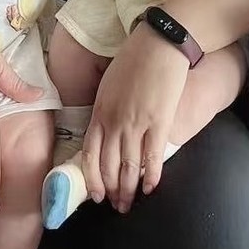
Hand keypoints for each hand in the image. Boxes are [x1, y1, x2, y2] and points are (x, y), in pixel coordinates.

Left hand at [82, 23, 188, 212]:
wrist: (159, 43)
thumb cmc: (133, 58)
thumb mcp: (108, 83)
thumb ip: (104, 108)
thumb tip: (105, 129)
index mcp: (99, 111)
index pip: (89, 154)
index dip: (92, 179)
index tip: (96, 194)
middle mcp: (114, 121)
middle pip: (109, 165)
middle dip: (112, 190)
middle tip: (116, 205)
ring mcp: (136, 123)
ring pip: (129, 166)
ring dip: (129, 189)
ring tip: (131, 203)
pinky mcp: (159, 122)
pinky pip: (153, 157)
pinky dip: (151, 176)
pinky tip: (151, 187)